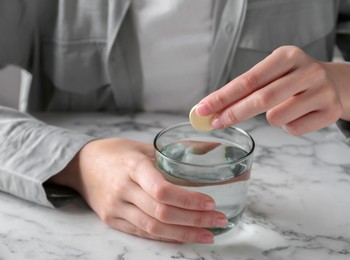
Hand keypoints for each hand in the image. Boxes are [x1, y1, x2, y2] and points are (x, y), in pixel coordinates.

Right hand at [49, 138, 227, 243]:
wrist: (80, 165)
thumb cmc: (115, 152)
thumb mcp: (142, 147)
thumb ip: (171, 156)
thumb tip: (208, 153)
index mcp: (133, 166)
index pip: (162, 190)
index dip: (188, 200)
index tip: (211, 203)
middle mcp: (123, 189)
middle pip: (162, 213)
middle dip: (194, 220)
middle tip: (219, 221)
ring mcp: (116, 208)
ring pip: (153, 228)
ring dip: (184, 234)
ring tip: (208, 234)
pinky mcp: (112, 220)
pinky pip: (142, 233)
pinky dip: (166, 236)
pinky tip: (184, 237)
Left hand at [196, 45, 349, 134]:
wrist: (334, 83)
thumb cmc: (292, 79)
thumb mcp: (272, 74)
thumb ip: (245, 89)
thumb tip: (212, 109)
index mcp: (288, 56)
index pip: (248, 80)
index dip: (223, 96)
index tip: (203, 109)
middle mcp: (308, 70)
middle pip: (262, 99)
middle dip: (234, 113)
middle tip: (215, 123)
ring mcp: (323, 91)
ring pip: (278, 117)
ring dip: (271, 119)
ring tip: (282, 109)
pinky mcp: (332, 111)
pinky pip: (294, 130)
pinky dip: (288, 127)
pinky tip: (299, 115)